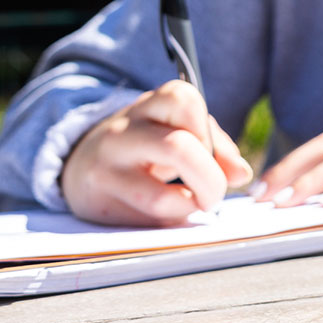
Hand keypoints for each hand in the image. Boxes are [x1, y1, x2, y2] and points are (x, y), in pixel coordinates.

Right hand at [60, 81, 253, 225]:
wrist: (81, 165)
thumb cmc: (147, 145)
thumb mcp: (178, 129)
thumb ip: (216, 146)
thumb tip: (242, 174)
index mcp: (149, 105)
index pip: (185, 100)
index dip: (209, 132)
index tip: (210, 153)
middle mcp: (122, 133)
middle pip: (178, 148)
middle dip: (211, 179)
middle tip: (215, 192)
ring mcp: (107, 170)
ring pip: (161, 198)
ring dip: (191, 207)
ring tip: (194, 202)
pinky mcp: (100, 204)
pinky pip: (148, 222)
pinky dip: (172, 220)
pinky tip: (171, 211)